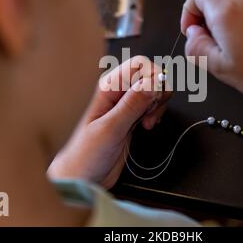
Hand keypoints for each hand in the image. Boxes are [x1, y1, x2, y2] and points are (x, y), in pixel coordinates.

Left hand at [48, 56, 169, 188]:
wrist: (83, 177)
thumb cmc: (86, 154)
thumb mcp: (110, 129)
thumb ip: (132, 104)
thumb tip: (154, 82)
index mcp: (108, 88)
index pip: (140, 65)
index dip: (154, 78)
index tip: (154, 100)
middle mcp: (118, 92)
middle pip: (151, 76)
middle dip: (158, 93)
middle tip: (149, 115)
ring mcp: (126, 104)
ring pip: (155, 90)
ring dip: (158, 106)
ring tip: (146, 123)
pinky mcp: (133, 117)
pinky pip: (153, 105)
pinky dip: (157, 114)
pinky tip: (147, 126)